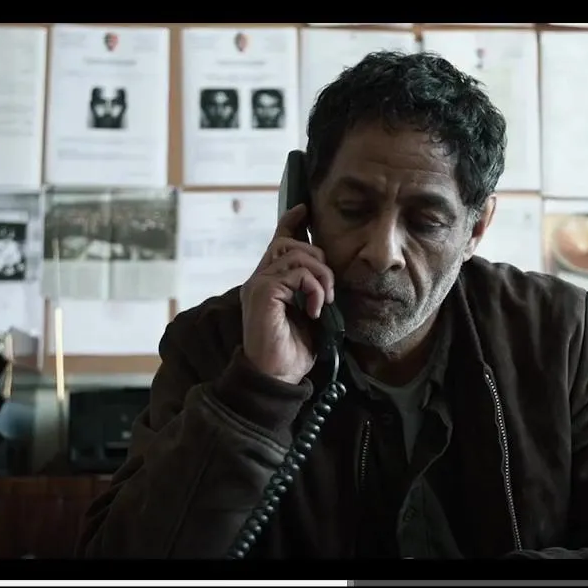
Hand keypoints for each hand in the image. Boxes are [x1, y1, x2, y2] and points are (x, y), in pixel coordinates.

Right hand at [240, 204, 335, 384]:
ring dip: (320, 275)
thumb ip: (311, 290)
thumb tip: (328, 274)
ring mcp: (258, 284)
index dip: (291, 222)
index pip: (277, 242)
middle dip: (318, 258)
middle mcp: (259, 279)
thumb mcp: (309, 314)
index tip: (305, 209)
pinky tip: (316, 309)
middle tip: (329, 289)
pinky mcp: (262, 291)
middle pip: (288, 242)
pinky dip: (314, 288)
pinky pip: (297, 272)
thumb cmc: (292, 352)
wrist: (276, 378)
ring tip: (325, 300)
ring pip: (296, 254)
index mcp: (268, 283)